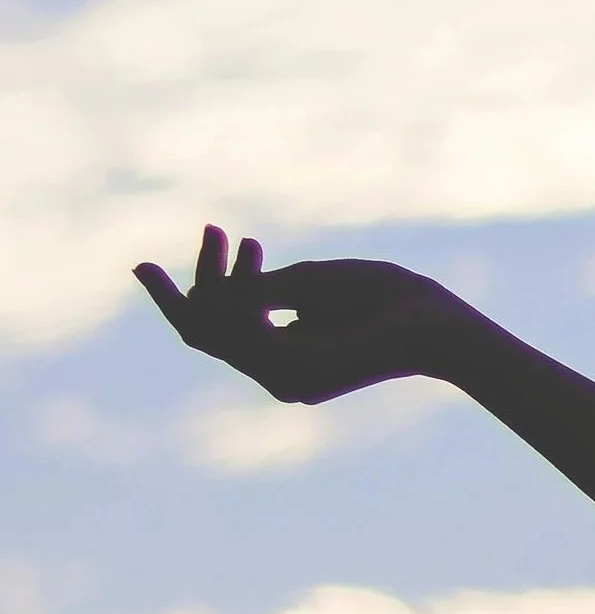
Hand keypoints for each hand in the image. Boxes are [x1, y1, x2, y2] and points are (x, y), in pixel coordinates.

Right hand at [134, 227, 487, 403]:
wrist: (435, 318)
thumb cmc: (384, 296)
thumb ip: (259, 289)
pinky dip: (237, 291)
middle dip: (181, 291)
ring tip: (231, 236)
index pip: (214, 334)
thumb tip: (208, 289)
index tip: (141, 265)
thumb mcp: (308, 282)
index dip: (177, 301)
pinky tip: (247, 254)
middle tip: (165, 250)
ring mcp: (286, 378)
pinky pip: (243, 331)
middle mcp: (279, 375)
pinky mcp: (297, 371)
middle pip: (204, 334)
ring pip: (218, 330)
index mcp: (281, 356)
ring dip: (214, 278)